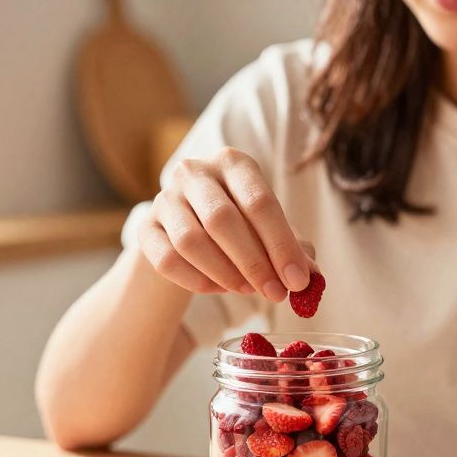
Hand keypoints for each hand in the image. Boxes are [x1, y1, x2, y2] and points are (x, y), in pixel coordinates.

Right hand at [137, 147, 314, 301]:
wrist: (187, 230)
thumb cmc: (239, 228)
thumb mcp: (269, 232)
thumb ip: (293, 251)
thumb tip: (312, 278)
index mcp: (233, 162)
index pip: (260, 202)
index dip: (281, 245)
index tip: (298, 281)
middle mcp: (194, 172)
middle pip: (222, 219)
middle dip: (254, 263)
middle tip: (275, 294)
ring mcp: (164, 198)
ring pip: (190, 241)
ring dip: (224, 273)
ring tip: (246, 290)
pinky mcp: (145, 228)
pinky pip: (167, 260)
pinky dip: (196, 281)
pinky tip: (216, 288)